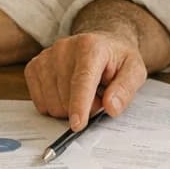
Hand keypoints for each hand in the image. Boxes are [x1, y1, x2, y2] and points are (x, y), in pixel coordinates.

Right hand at [25, 30, 147, 129]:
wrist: (101, 44)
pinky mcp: (34, 67)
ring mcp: (46, 57)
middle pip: (66, 97)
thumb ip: (126, 89)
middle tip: (98, 96)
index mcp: (91, 46)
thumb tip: (111, 107)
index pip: (82, 80)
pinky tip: (66, 93)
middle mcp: (64, 48)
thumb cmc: (116, 59)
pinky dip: (54, 105)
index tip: (78, 124)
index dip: (79, 105)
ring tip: (84, 93)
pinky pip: (39, 102)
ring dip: (69, 108)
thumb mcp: (134, 70)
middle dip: (84, 108)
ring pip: (51, 103)